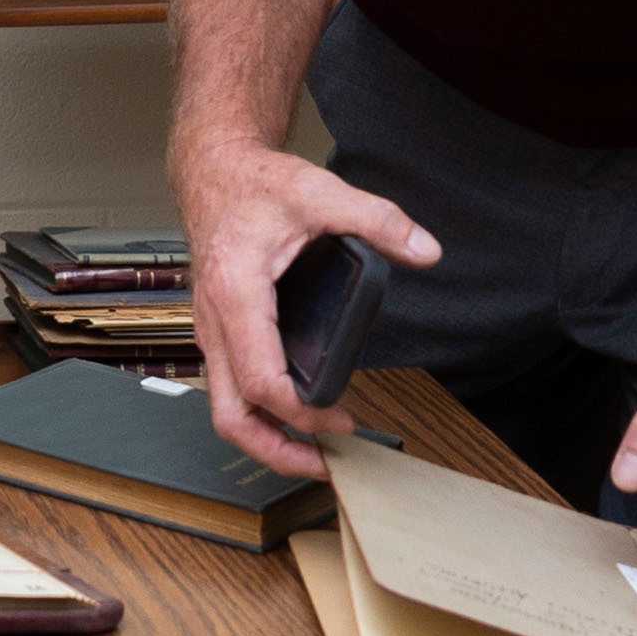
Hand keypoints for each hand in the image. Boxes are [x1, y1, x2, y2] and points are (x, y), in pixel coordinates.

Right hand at [172, 136, 438, 483]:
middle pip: (231, 415)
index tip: (340, 420)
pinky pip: (230, 389)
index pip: (260, 380)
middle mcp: (215, 322)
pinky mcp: (218, 334)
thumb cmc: (255, 185)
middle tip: (326, 463)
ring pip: (225, 410)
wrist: (213, 172)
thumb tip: (425, 249)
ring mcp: (211, 332)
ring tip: (316, 450)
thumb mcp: (320, 193)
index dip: (300, 414)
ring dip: (267, 439)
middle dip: (277, 451)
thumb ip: (376, 219)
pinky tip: (298, 412)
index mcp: (237, 293)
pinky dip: (260, 415)